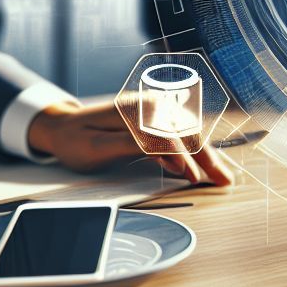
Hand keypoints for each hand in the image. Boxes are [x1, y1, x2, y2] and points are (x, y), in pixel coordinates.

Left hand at [27, 100, 233, 185]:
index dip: (186, 159)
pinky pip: (182, 136)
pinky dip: (196, 152)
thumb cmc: (76, 139)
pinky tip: (205, 166)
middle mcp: (153, 105)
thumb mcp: (98, 146)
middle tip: (225, 180)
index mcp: (139, 109)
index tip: (195, 179)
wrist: (62, 125)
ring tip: (222, 176)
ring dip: (208, 155)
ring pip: (190, 135)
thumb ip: (134, 146)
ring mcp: (157, 111)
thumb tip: (169, 153)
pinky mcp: (157, 119)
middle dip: (209, 158)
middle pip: (188, 134)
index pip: (172, 137)